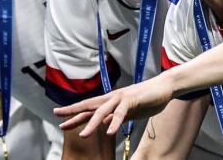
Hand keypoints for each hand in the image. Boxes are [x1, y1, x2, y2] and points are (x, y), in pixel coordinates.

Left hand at [55, 76, 172, 137]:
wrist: (164, 87)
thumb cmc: (146, 99)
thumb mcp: (127, 112)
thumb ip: (115, 117)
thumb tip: (103, 126)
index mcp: (110, 101)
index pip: (88, 108)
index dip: (74, 113)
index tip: (60, 118)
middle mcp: (112, 98)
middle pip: (89, 106)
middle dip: (73, 113)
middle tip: (58, 118)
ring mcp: (121, 98)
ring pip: (102, 111)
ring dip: (91, 124)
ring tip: (82, 136)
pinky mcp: (132, 100)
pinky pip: (121, 113)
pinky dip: (115, 123)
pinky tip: (109, 133)